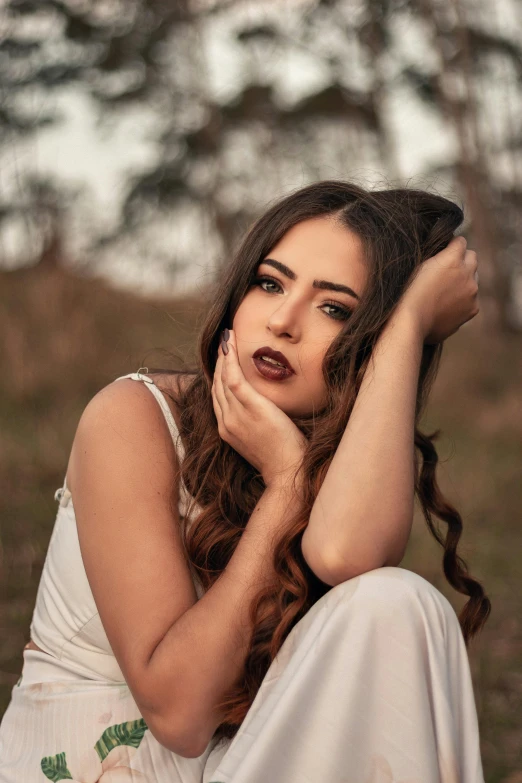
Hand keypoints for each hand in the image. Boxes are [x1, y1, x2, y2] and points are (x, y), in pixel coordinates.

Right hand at [211, 329, 306, 488]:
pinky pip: (232, 377)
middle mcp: (226, 422)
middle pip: (216, 385)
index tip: (224, 360)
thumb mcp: (264, 440)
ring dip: (223, 355)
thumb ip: (258, 424)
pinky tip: (230, 343)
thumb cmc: (283, 459)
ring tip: (227, 337)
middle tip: (224, 342)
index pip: (219, 397)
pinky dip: (229, 358)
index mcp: (228, 430)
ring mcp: (235, 415)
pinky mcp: (249, 407)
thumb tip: (268, 411)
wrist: (288, 474)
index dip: (219, 376)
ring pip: (222, 378)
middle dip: (219, 361)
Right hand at [395, 236, 479, 344]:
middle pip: (472, 257)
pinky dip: (463, 299)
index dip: (451, 245)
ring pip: (473, 279)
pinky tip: (446, 306)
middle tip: (446, 271)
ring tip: (444, 292)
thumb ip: (437, 257)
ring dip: (463, 280)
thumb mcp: (418, 266)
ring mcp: (472, 292)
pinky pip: (472, 298)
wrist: (410, 323)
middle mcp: (467, 273)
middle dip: (461, 261)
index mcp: (452, 258)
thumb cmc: (406, 294)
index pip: (460, 241)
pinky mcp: (473, 309)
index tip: (444, 251)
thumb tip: (445, 252)